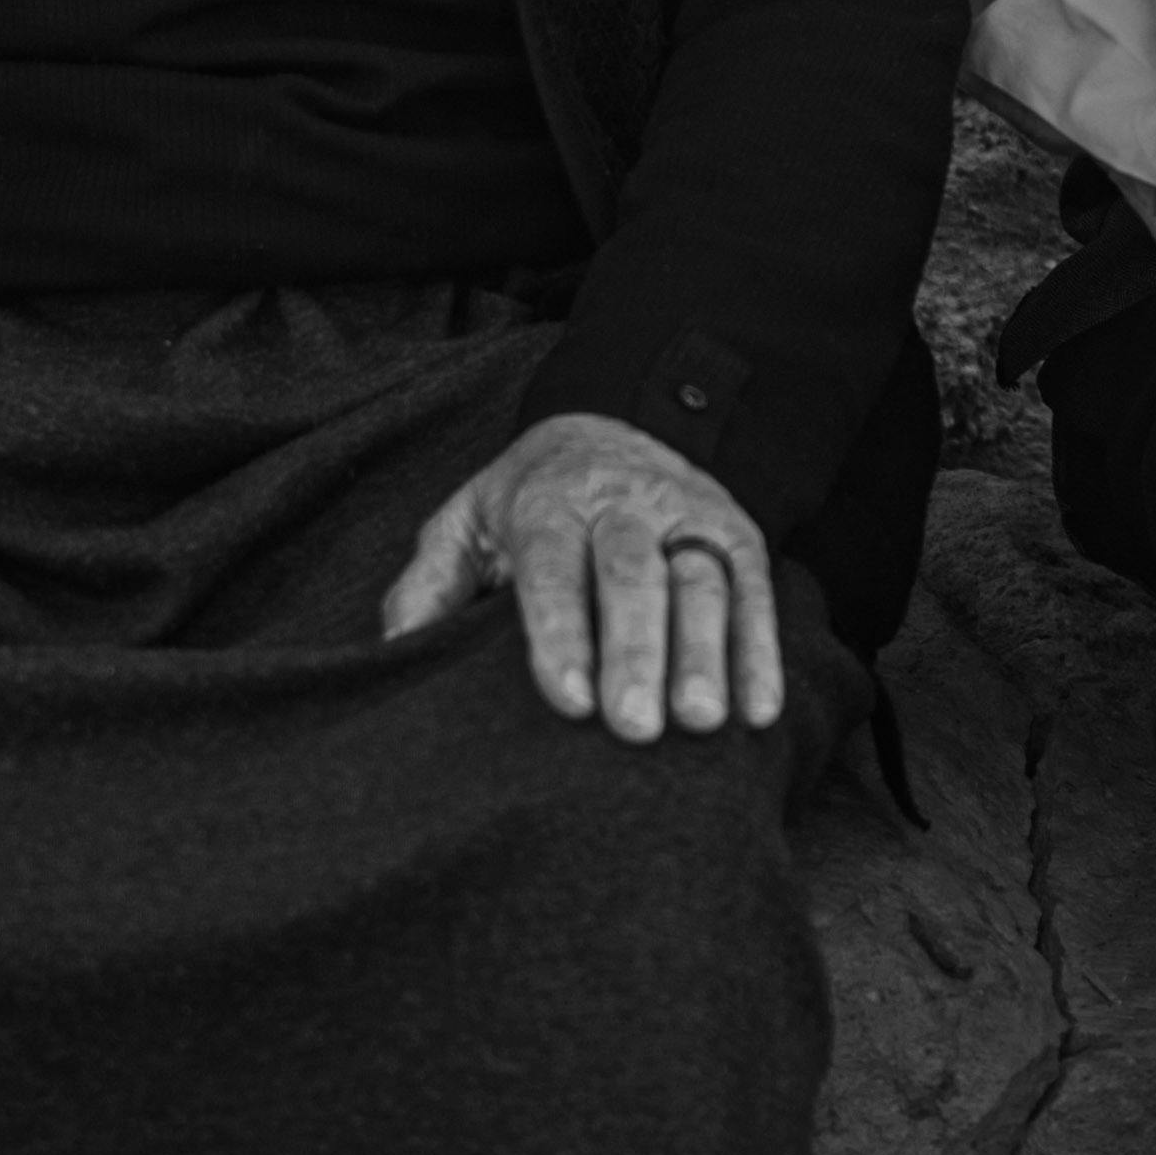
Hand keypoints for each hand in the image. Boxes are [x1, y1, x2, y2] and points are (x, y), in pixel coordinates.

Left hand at [382, 406, 784, 743]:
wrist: (610, 427)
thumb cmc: (525, 504)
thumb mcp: (464, 523)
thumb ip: (429, 586)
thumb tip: (395, 655)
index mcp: (547, 500)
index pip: (553, 566)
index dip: (561, 632)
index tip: (567, 699)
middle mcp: (621, 502)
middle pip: (632, 575)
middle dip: (635, 651)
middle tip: (634, 727)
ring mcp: (685, 515)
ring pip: (700, 581)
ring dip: (703, 654)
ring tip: (700, 723)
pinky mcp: (735, 533)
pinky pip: (754, 590)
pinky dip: (760, 649)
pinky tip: (757, 710)